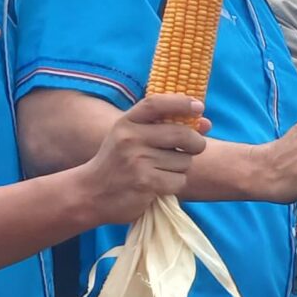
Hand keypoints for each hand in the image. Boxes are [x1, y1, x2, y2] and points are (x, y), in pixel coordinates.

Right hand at [74, 94, 205, 222]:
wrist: (91, 194)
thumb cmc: (117, 162)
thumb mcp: (130, 137)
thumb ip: (163, 127)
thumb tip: (206, 123)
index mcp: (126, 122)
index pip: (156, 103)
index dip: (181, 102)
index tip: (199, 107)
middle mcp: (131, 138)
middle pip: (182, 134)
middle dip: (196, 142)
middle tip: (195, 147)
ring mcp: (137, 161)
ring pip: (184, 161)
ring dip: (181, 168)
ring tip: (162, 171)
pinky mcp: (146, 183)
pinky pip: (179, 181)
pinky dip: (175, 184)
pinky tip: (159, 185)